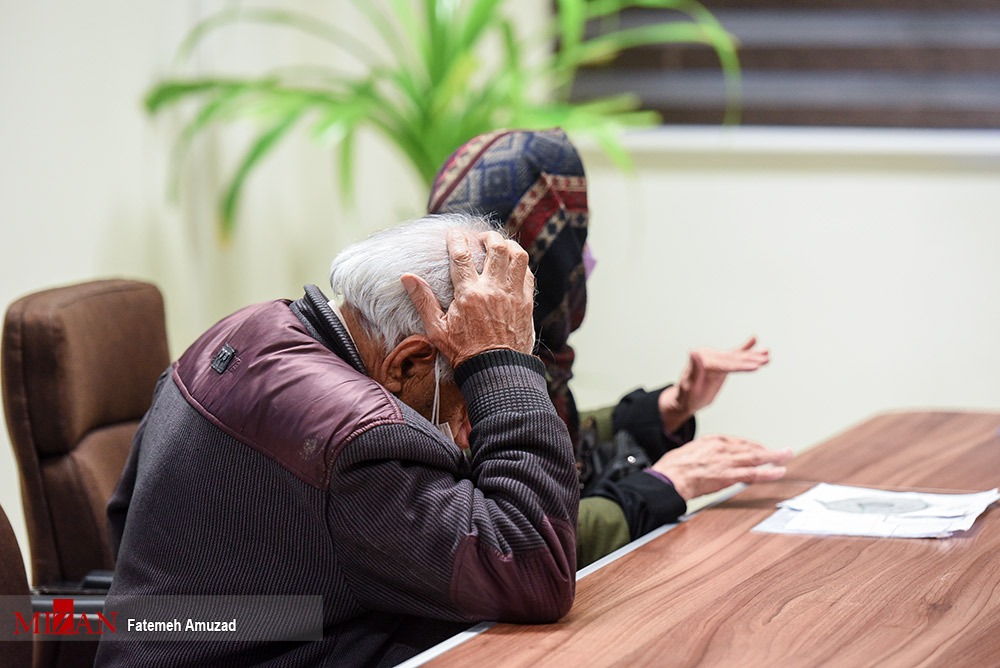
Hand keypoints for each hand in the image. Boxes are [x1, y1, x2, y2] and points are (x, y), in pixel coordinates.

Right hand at [402, 229, 534, 367]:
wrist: (495, 371)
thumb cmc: (463, 352)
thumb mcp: (436, 329)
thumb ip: (423, 300)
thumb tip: (407, 277)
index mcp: (468, 294)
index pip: (461, 255)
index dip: (456, 239)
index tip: (453, 233)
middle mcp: (493, 290)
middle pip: (496, 247)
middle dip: (488, 236)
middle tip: (480, 238)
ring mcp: (513, 295)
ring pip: (517, 255)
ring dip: (508, 245)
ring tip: (499, 246)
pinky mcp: (526, 303)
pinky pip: (528, 273)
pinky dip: (520, 264)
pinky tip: (512, 265)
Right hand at [650, 435, 792, 499]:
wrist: (669, 477)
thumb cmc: (674, 467)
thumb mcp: (690, 452)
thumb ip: (704, 454)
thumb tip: (709, 460)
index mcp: (712, 441)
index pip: (738, 442)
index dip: (753, 447)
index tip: (761, 450)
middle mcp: (723, 448)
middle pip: (751, 447)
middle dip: (769, 450)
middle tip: (783, 451)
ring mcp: (727, 461)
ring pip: (756, 458)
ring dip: (775, 457)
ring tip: (787, 456)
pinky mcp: (728, 475)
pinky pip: (753, 473)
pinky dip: (768, 472)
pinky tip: (779, 471)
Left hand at [658, 336, 769, 432]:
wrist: (684, 400)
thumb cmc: (685, 396)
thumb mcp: (688, 386)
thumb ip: (693, 370)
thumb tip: (693, 351)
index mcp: (702, 361)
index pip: (725, 364)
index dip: (741, 366)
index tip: (755, 366)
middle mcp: (708, 355)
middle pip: (733, 359)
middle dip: (751, 360)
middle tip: (766, 360)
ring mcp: (715, 357)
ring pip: (736, 356)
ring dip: (752, 355)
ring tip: (767, 353)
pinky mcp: (720, 362)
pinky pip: (734, 355)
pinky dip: (745, 349)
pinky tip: (754, 340)